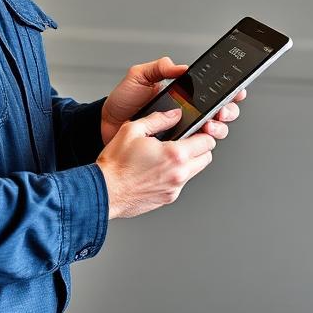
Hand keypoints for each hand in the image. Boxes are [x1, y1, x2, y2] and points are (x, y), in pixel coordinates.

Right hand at [96, 109, 217, 218]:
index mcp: (174, 154)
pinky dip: (176, 175)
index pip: (207, 142)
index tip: (198, 130)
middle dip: (200, 148)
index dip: (204, 133)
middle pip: (206, 158)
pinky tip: (159, 169)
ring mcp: (174, 188)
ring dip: (189, 162)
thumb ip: (158, 119)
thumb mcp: (133, 130)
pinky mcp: (168, 198)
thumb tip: (174, 114)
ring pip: (195, 171)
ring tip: (168, 155)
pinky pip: (180, 183)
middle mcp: (179, 173)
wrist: (104, 191)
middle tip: (185, 141)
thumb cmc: (116, 164)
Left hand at [100, 55, 246, 144]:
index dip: (229, 91)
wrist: (105, 126)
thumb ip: (159, 68)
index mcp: (183, 94)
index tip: (236, 90)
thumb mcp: (138, 77)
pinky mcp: (175, 148)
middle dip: (227, 111)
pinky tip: (197, 140)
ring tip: (209, 126)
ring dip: (218, 128)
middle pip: (220, 113)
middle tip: (220, 111)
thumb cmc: (122, 101)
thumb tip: (180, 66)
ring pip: (213, 132)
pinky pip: (195, 149)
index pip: (212, 92)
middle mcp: (187, 113)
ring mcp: (183, 131)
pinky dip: (200, 145)